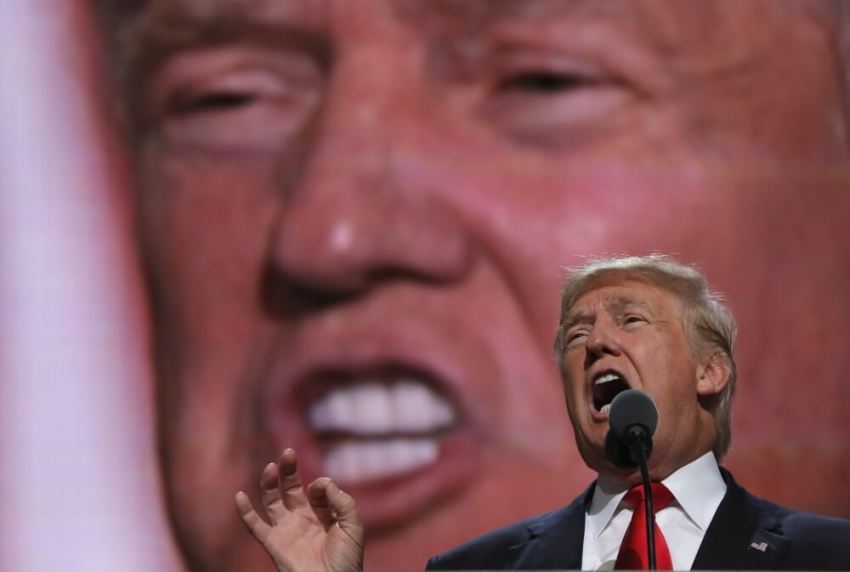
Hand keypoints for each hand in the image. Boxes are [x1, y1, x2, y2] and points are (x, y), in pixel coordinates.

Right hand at [235, 449, 364, 571]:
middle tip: (287, 453)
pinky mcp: (274, 544)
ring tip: (270, 467)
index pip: (316, 489)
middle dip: (288, 470)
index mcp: (323, 514)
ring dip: (269, 483)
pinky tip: (239, 495)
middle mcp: (303, 519)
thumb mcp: (352, 525)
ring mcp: (287, 530)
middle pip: (290, 488)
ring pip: (272, 502)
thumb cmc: (347, 560)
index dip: (320, 485)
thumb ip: (341, 500)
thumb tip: (320, 481)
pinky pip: (256, 526)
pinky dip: (245, 512)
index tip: (323, 490)